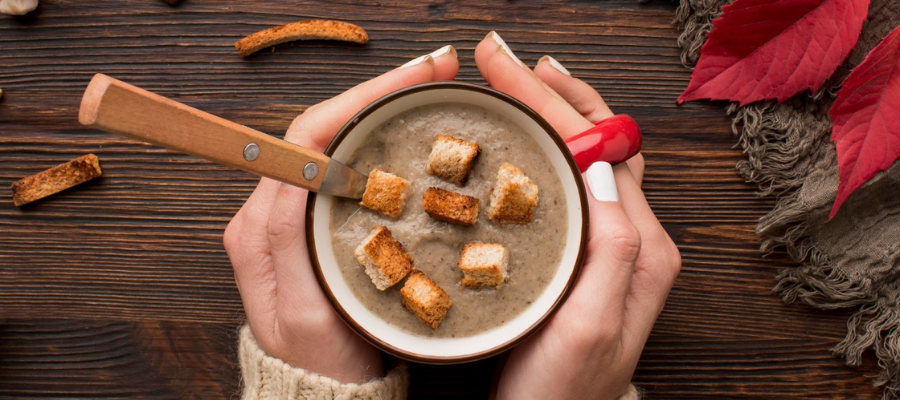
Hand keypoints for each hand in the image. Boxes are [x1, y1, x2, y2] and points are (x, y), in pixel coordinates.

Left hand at [223, 47, 458, 383]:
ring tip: (425, 91)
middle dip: (376, 94)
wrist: (323, 392)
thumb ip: (288, 242)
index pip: (307, 139)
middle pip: (322, 130)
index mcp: (261, 225)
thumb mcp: (305, 310)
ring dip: (378, 111)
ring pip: (335, 144)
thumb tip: (297, 173)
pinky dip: (377, 142)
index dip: (358, 101)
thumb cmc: (319, 361)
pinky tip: (407, 132)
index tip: (408, 81)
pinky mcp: (314, 224)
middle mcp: (271, 211)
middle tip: (432, 73)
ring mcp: (293, 215)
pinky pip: (344, 168)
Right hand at [474, 32, 681, 398]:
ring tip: (524, 84)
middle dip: (555, 94)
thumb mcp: (590, 321)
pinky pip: (577, 185)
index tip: (506, 68)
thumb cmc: (563, 388)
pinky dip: (552, 150)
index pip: (600, 148)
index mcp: (642, 246)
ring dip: (558, 114)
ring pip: (591, 158)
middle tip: (507, 61)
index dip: (552, 102)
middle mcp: (637, 239)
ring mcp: (615, 248)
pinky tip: (529, 142)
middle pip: (603, 142)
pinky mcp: (590, 259)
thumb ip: (611, 244)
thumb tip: (596, 166)